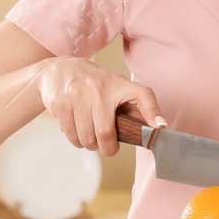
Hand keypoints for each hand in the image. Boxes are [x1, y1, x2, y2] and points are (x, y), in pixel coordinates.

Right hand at [36, 57, 161, 156]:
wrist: (58, 70)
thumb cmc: (94, 84)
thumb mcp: (116, 88)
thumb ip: (134, 107)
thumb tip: (156, 127)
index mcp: (120, 85)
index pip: (143, 95)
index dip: (153, 112)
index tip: (159, 128)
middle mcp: (99, 89)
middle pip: (105, 133)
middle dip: (107, 148)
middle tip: (107, 146)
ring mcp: (78, 96)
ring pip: (86, 138)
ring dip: (90, 145)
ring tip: (91, 137)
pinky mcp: (61, 104)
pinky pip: (72, 136)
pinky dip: (76, 141)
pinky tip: (78, 130)